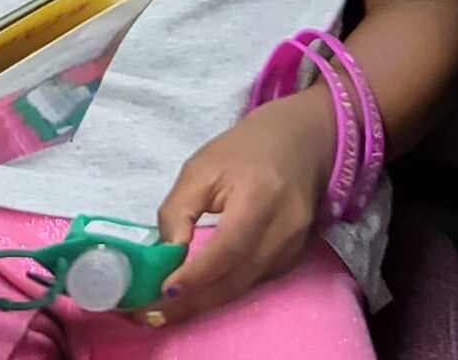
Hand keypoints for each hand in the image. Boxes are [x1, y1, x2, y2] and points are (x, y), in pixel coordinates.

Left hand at [151, 90, 335, 325]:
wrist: (300, 143)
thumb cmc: (243, 150)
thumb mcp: (200, 167)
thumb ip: (180, 209)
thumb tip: (167, 252)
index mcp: (260, 199)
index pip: (228, 249)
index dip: (198, 275)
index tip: (164, 290)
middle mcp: (284, 230)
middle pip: (238, 278)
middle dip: (197, 300)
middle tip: (157, 312)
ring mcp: (294, 247)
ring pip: (247, 286)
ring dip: (209, 302)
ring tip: (170, 310)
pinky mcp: (293, 257)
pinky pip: (256, 282)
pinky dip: (227, 291)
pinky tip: (201, 295)